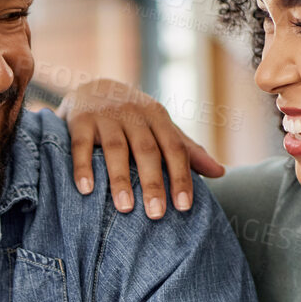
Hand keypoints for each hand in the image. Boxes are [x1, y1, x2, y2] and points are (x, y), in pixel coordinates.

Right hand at [57, 78, 223, 218]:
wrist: (91, 87)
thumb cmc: (133, 117)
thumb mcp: (161, 128)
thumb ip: (187, 150)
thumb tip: (220, 173)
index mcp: (157, 117)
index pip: (173, 149)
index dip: (180, 177)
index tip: (184, 207)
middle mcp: (133, 114)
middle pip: (146, 150)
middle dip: (152, 183)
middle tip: (156, 214)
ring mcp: (105, 116)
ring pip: (115, 149)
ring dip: (120, 179)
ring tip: (125, 208)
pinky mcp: (79, 121)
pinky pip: (81, 146)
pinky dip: (82, 167)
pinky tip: (86, 190)